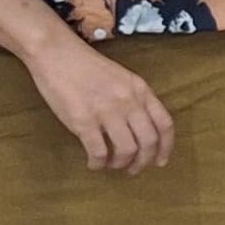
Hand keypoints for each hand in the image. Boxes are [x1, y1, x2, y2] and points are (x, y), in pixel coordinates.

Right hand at [28, 39, 174, 172]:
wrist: (58, 55)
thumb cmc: (88, 67)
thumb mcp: (123, 78)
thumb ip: (135, 100)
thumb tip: (140, 129)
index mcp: (141, 90)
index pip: (165, 124)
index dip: (166, 147)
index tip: (160, 162)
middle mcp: (129, 101)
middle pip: (148, 141)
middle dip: (143, 161)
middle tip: (133, 169)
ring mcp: (107, 111)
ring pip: (126, 150)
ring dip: (120, 164)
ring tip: (111, 165)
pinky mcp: (83, 121)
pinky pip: (99, 152)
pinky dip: (98, 164)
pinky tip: (94, 163)